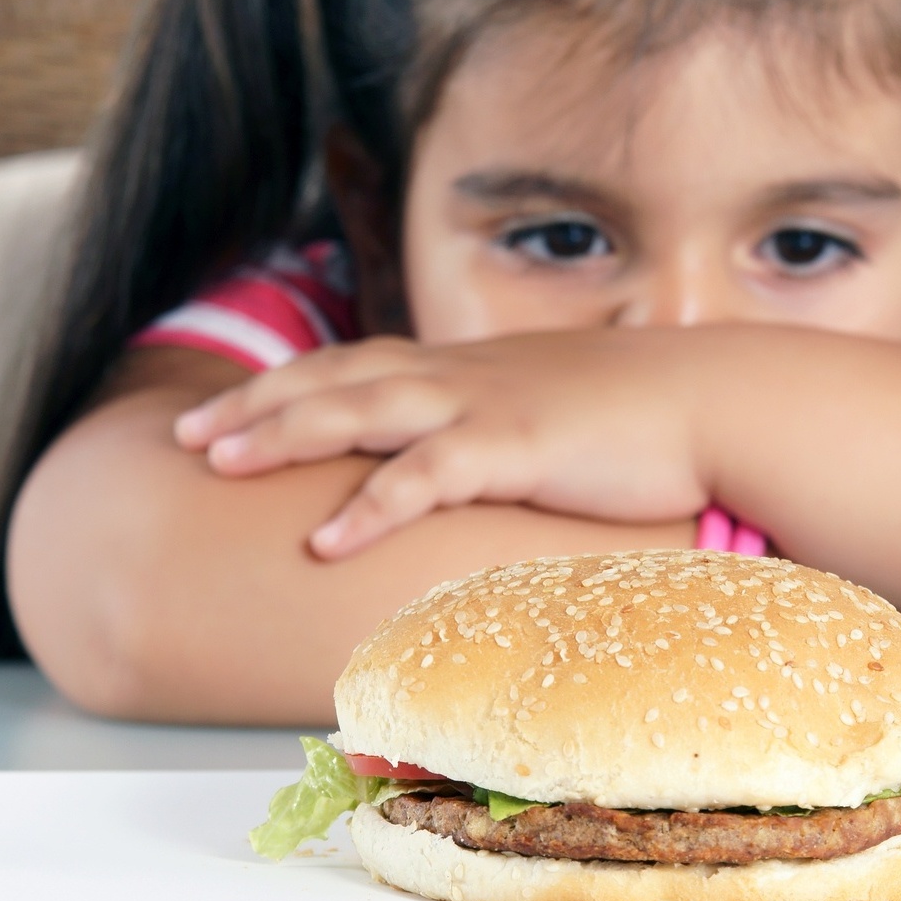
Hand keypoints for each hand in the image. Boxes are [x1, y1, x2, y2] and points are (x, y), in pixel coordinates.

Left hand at [173, 331, 715, 557]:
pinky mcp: (516, 447)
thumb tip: (481, 452)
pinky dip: (368, 505)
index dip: (289, 383)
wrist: (714, 399)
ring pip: (360, 409)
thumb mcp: (556, 405)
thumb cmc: (643, 412)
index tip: (232, 408)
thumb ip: (507, 420)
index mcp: (469, 367)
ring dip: (283, 434)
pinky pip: (424, 475)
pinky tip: (322, 538)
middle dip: (256, 404)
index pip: (358, 362)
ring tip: (217, 464)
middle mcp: (462, 375)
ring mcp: (486, 406)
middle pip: (336, 377)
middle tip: (186, 435)